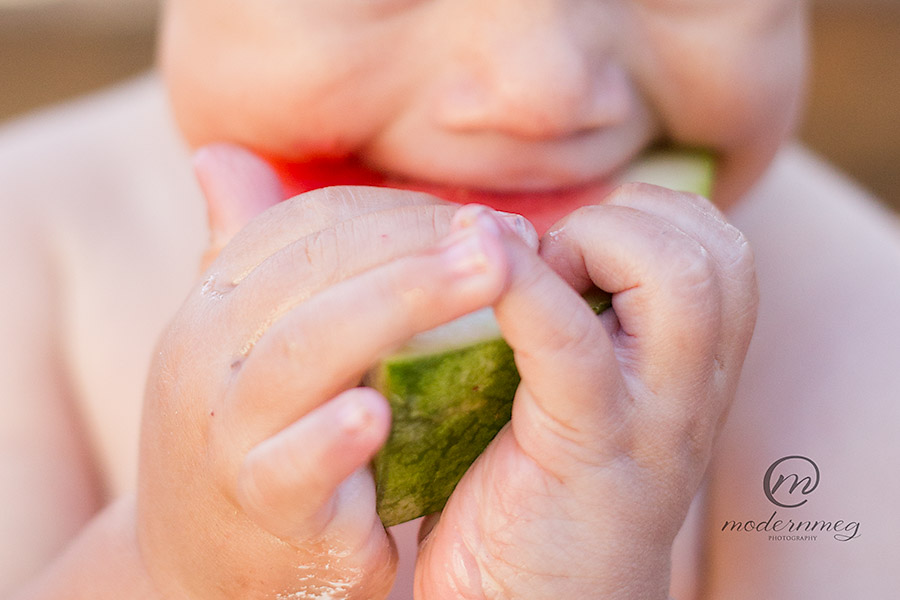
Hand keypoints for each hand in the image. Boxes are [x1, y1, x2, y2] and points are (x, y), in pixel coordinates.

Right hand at [135, 145, 523, 597]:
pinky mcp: (257, 506)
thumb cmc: (254, 435)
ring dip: (403, 303)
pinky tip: (380, 412)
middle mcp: (203, 355)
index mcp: (212, 304)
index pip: (305, 224)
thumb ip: (257, 260)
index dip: (397, 210)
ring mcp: (223, 432)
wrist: (204, 565)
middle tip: (509, 237)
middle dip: (417, 242)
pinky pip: (289, 464)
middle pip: (312, 268)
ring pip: (306, 348)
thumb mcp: (244, 344)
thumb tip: (223, 156)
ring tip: (488, 278)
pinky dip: (333, 436)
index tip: (478, 220)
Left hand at [414, 188, 757, 598]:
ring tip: (528, 279)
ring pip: (679, 281)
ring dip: (591, 245)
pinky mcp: (589, 450)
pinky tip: (475, 270)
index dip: (644, 217)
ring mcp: (651, 422)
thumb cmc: (535, 495)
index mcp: (690, 370)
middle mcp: (691, 391)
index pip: (717, 246)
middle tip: (552, 263)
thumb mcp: (574, 400)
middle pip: (716, 251)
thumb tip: (510, 236)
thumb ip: (573, 323)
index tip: (567, 248)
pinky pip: (570, 342)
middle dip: (625, 222)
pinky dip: (522, 287)